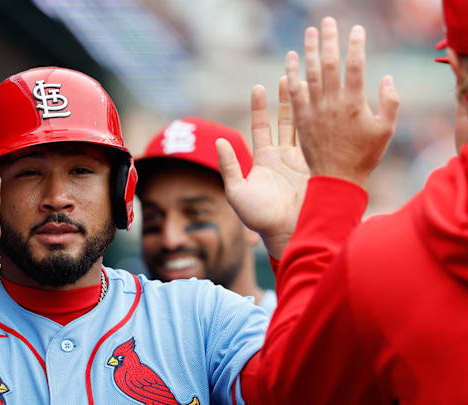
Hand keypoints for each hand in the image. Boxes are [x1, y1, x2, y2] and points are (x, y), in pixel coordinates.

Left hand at [217, 77, 308, 258]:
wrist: (287, 234)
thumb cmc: (259, 217)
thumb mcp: (237, 191)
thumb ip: (228, 166)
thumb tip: (219, 141)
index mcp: (264, 161)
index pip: (262, 127)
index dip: (260, 108)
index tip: (258, 87)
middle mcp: (284, 158)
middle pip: (286, 121)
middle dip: (287, 98)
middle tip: (287, 74)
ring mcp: (303, 161)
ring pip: (305, 126)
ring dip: (306, 105)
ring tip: (306, 80)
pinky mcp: (319, 167)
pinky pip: (319, 140)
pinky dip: (320, 122)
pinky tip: (324, 103)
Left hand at [285, 17, 399, 186]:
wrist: (336, 179)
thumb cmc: (364, 156)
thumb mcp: (385, 130)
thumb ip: (390, 102)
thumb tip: (386, 77)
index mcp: (355, 104)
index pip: (355, 67)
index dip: (355, 46)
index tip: (356, 30)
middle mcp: (333, 104)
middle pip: (329, 65)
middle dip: (329, 41)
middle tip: (327, 22)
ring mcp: (315, 111)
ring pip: (310, 75)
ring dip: (309, 51)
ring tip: (308, 33)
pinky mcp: (302, 120)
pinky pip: (295, 93)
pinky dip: (291, 74)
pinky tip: (290, 60)